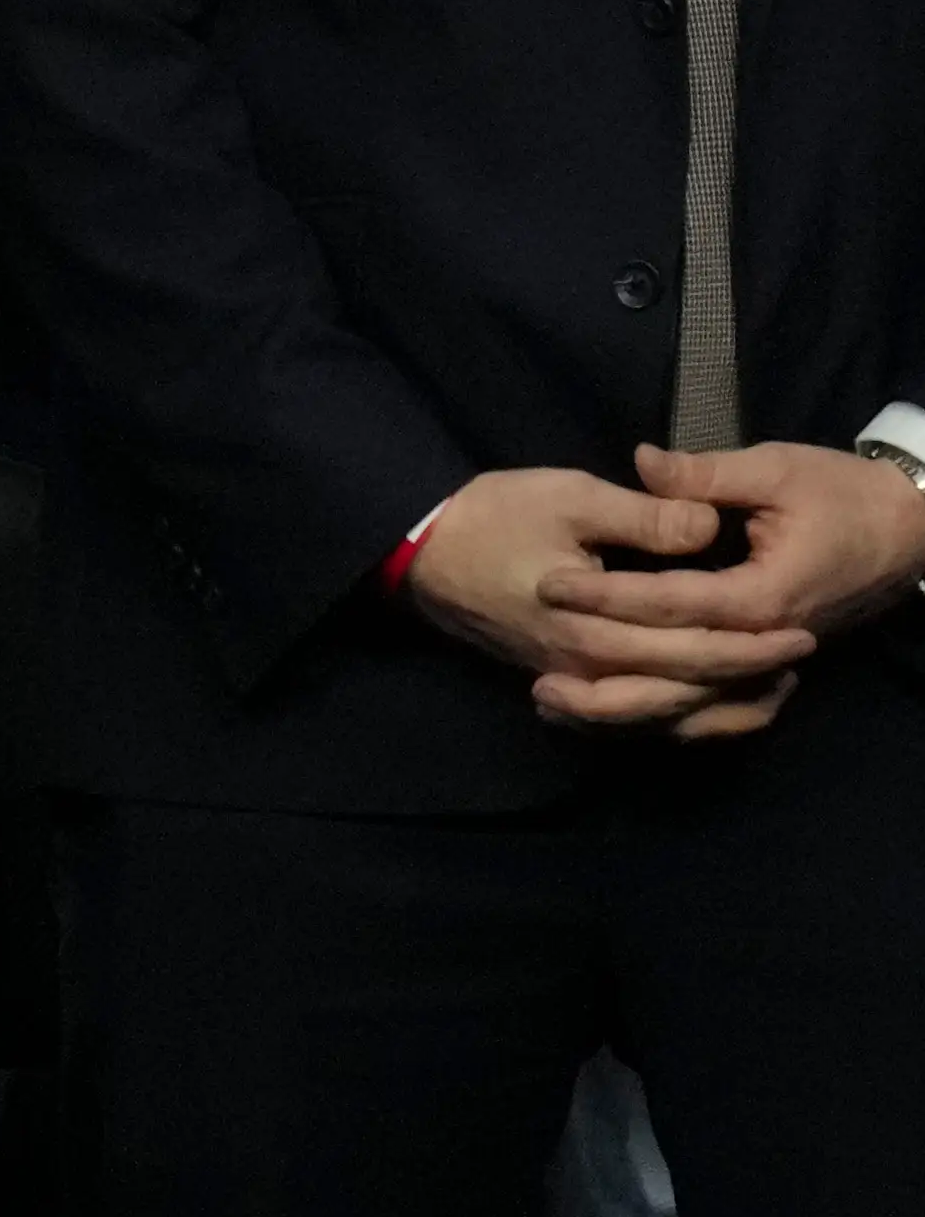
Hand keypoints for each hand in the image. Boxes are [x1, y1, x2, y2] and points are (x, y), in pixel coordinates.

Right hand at [398, 462, 812, 732]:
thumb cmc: (492, 516)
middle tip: (798, 658)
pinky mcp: (559, 677)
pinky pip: (627, 716)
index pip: (690, 645)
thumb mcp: (571, 497)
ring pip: (657, 714)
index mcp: (594, 626)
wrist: (416, 550)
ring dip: (716, 708)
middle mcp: (586, 667)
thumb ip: (645, 517)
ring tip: (769, 692)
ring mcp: (570, 678)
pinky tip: (703, 707)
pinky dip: (672, 719)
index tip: (799, 630)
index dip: (749, 642)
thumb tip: (708, 527)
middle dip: (745, 675)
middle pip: (683, 686)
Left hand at [521, 439, 924, 743]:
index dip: (606, 596)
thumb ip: (705, 476)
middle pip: (672, 674)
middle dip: (602, 678)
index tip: (547, 585)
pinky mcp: (766, 666)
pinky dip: (664, 717)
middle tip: (533, 676)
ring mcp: (768, 661)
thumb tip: (642, 461)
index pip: (668, 605)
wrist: (914, 531)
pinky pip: (713, 708)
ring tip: (553, 708)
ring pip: (689, 705)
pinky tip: (609, 717)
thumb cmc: (846, 494)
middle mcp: (763, 642)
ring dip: (623, 712)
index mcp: (762, 597)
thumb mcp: (778, 471)